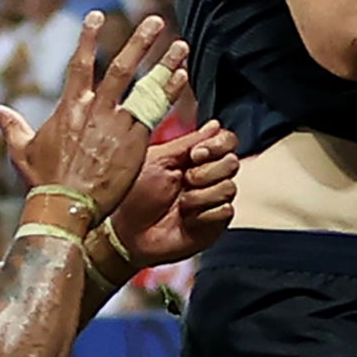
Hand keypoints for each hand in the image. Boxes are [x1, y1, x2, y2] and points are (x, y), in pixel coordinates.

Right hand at [0, 11, 179, 233]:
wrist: (66, 207)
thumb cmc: (43, 181)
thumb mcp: (22, 150)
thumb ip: (10, 125)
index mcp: (70, 107)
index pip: (81, 63)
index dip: (89, 37)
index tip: (97, 15)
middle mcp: (96, 110)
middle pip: (121, 68)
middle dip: (139, 42)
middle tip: (155, 20)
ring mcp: (118, 125)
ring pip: (145, 88)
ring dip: (165, 65)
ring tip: (181, 45)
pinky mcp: (135, 143)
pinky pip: (156, 113)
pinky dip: (169, 94)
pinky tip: (182, 78)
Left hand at [113, 119, 239, 265]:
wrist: (124, 231)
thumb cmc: (133, 194)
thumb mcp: (158, 160)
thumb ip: (188, 142)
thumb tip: (215, 125)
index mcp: (195, 158)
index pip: (226, 142)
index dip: (217, 145)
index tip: (195, 155)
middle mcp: (208, 178)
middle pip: (232, 162)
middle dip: (207, 171)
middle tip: (184, 180)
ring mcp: (212, 202)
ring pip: (229, 188)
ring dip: (201, 195)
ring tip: (181, 204)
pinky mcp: (214, 225)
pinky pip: (225, 211)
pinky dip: (204, 214)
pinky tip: (187, 219)